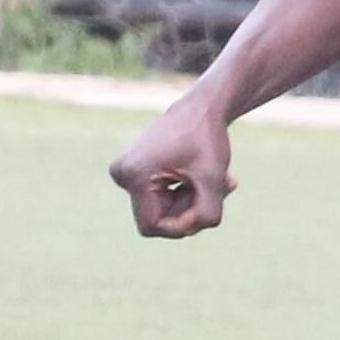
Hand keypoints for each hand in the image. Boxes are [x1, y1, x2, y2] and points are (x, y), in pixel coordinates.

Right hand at [110, 96, 235, 238]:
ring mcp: (123, 172)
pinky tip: (203, 176)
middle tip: (218, 189)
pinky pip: (158, 198)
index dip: (181, 226)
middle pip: (157, 218)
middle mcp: (121, 174)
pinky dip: (183, 192)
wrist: (199, 109)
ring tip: (216, 180)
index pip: (152, 226)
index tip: (205, 209)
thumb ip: (206, 214)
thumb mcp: (214, 180)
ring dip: (190, 201)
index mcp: (135, 175)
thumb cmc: (207, 140)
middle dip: (189, 209)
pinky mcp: (131, 171)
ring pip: (160, 209)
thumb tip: (189, 231)